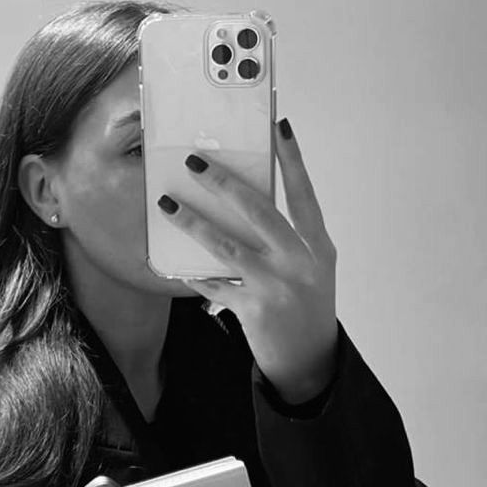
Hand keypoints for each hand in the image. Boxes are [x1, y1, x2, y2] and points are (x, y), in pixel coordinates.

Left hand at [158, 120, 337, 403]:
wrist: (311, 361)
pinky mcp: (253, 310)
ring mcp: (276, 287)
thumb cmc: (308, 306)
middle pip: (259, 212)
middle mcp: (300, 263)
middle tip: (195, 162)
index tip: (279, 125)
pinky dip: (193, 273)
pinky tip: (175, 263)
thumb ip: (289, 237)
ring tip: (168, 204)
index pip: (304, 194)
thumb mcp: (312, 267)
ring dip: (193, 222)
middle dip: (224, 183)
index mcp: (318, 247)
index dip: (293, 159)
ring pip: (226, 246)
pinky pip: (214, 284)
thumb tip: (245, 202)